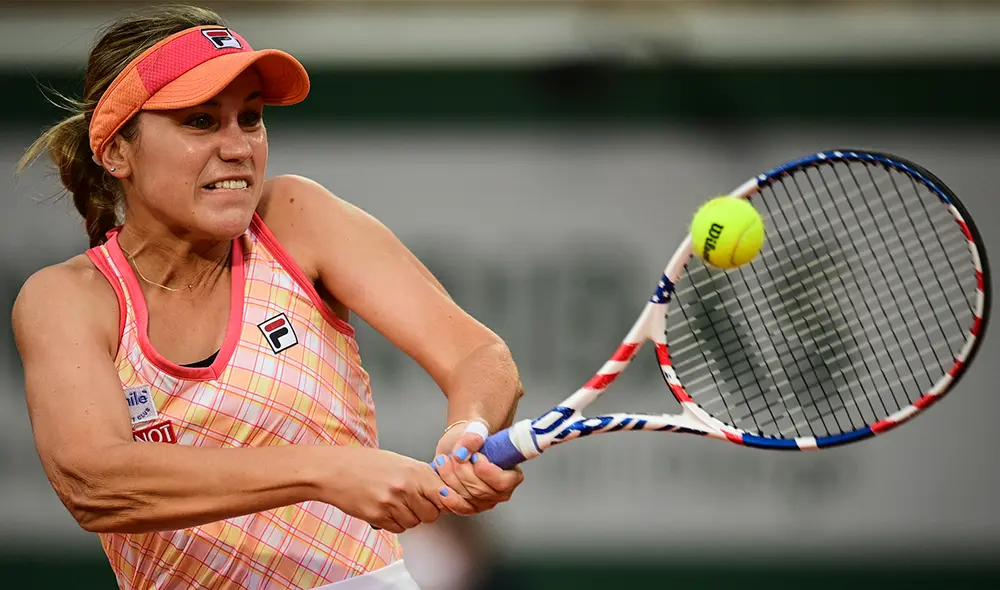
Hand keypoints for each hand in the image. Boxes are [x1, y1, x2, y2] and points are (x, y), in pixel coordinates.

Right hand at [324, 447, 474, 533]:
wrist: (335, 471)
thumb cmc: (364, 463)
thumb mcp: (398, 461)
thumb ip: (420, 476)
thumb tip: (441, 490)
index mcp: (413, 471)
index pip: (444, 494)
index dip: (443, 500)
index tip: (441, 501)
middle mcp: (405, 488)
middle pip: (432, 514)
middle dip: (425, 511)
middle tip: (414, 503)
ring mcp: (391, 504)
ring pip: (415, 523)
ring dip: (409, 517)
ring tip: (396, 503)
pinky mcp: (379, 517)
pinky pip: (398, 528)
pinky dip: (395, 523)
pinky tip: (385, 509)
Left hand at [431, 420, 523, 513]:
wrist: (460, 445)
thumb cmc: (474, 438)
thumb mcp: (477, 429)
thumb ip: (473, 436)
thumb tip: (466, 447)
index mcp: (511, 474)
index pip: (504, 482)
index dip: (488, 472)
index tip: (476, 457)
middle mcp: (499, 492)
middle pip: (482, 490)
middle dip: (464, 472)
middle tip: (456, 455)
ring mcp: (484, 501)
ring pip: (467, 498)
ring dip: (452, 479)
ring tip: (444, 461)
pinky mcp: (468, 506)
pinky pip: (459, 508)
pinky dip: (448, 498)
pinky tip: (441, 487)